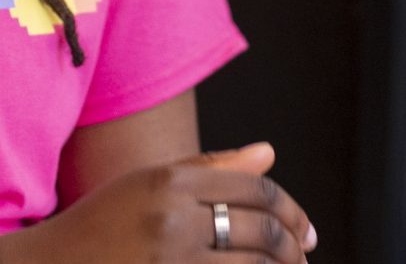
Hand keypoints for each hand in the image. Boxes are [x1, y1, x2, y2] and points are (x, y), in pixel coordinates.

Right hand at [0, 142, 317, 263]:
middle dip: (293, 247)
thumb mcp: (147, 185)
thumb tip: (269, 153)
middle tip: (304, 258)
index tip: (306, 231)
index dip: (291, 211)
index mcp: (169, 180)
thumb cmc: (99, 227)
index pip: (255, 188)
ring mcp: (169, 259)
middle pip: (260, 230)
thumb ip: (210, 168)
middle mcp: (171, 217)